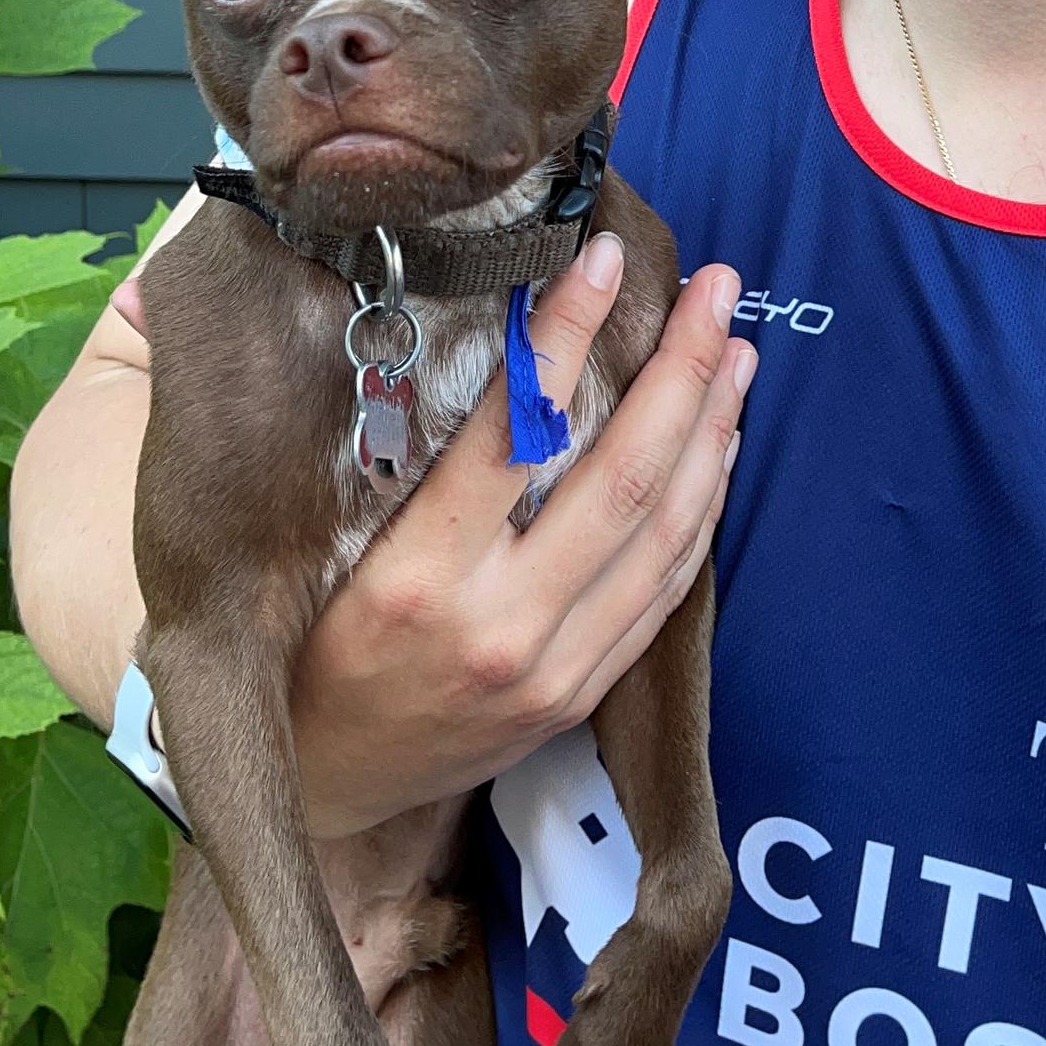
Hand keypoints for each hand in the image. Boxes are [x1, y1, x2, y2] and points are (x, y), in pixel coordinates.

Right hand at [265, 234, 751, 837]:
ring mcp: (552, 671)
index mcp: (417, 576)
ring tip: (737, 351)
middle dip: (684, 369)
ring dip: (712, 430)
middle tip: (718, 290)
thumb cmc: (309, 643)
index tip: (602, 257)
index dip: (567, 334)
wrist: (318, 789)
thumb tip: (476, 327)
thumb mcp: (331, 546)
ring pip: (666, 533)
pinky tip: (717, 446)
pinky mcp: (581, 696)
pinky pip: (666, 590)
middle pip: (624, 478)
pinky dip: (703, 508)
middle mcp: (498, 628)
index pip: (515, 430)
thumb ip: (408, 457)